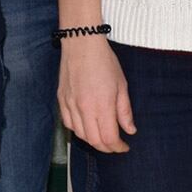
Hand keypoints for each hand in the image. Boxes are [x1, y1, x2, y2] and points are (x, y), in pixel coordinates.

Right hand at [58, 36, 133, 153]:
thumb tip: (130, 130)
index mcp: (101, 105)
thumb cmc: (104, 61)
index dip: (118, 147)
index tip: (124, 147)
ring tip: (103, 136)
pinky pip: (68, 123)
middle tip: (116, 145)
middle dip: (106, 148)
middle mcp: (83, 108)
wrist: (81, 43)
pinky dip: (79, 130)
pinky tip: (87, 126)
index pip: (109, 138)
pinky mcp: (61, 100)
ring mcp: (69, 105)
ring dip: (93, 140)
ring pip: (80, 135)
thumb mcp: (121, 85)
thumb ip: (125, 111)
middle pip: (94, 141)